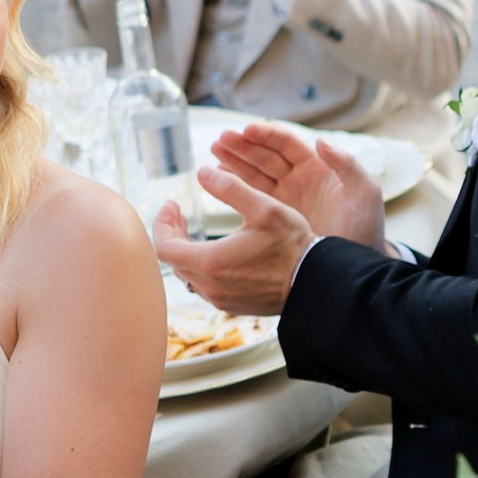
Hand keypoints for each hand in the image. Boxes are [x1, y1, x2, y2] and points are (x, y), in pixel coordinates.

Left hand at [156, 166, 315, 316]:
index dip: (162, 223)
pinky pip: (204, 285)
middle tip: (179, 214)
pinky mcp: (232, 305)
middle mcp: (210, 286)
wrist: (315, 283)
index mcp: (211, 263)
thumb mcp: (264, 208)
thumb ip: (231, 188)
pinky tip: (213, 251)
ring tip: (192, 231)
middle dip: (171, 234)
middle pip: (173, 261)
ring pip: (187, 274)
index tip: (172, 206)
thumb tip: (202, 172)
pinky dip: (199, 266)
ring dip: (184, 251)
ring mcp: (221, 299)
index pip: (165, 246)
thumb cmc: (292, 246)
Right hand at [201, 119, 384, 250]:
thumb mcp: (364, 194)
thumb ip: (348, 166)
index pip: (287, 145)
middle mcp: (299, 180)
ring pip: (255, 172)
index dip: (266, 136)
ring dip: (235, 160)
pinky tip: (219, 178)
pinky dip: (235, 185)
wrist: (353, 268)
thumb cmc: (365, 230)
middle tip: (221, 139)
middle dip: (243, 145)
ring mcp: (285, 198)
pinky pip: (252, 196)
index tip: (246, 131)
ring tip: (214, 151)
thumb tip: (322, 142)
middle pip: (266, 155)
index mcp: (318, 169)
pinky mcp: (276, 218)